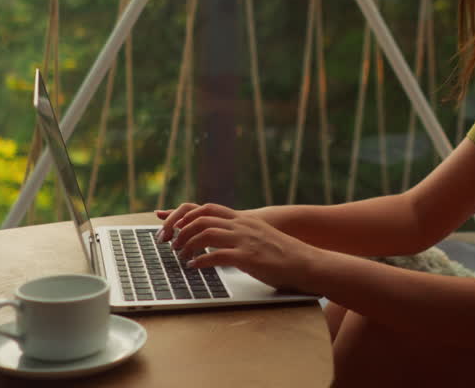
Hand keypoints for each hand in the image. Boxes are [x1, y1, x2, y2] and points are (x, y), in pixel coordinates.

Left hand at [154, 204, 320, 292]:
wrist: (305, 262)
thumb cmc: (280, 253)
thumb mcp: (256, 236)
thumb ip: (237, 233)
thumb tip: (214, 239)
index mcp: (242, 219)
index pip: (205, 208)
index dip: (183, 215)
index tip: (168, 225)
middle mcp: (241, 225)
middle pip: (201, 218)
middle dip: (179, 229)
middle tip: (169, 243)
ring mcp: (245, 240)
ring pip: (206, 233)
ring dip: (187, 244)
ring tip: (179, 255)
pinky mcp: (249, 258)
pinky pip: (218, 255)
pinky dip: (200, 260)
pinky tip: (193, 266)